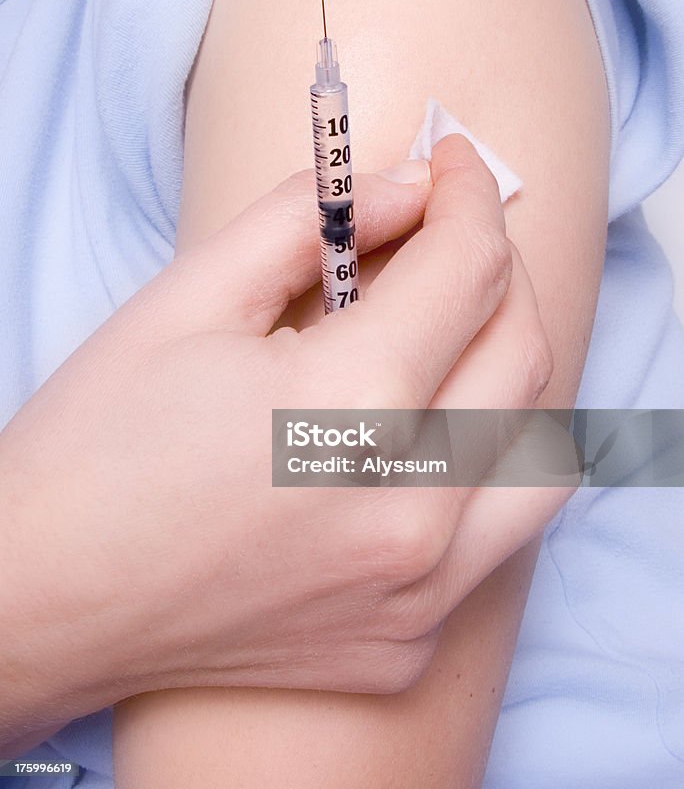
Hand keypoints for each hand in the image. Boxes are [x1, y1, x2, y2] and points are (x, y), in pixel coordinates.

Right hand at [0, 135, 562, 750]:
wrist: (45, 598)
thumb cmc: (96, 444)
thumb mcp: (190, 298)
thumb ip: (310, 220)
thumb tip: (405, 188)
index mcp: (350, 410)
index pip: (468, 270)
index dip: (470, 195)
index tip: (451, 165)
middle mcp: (408, 512)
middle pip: (521, 351)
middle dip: (497, 266)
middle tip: (450, 232)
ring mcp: (416, 593)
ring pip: (537, 453)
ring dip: (508, 370)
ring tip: (451, 333)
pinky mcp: (404, 644)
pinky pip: (489, 537)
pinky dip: (474, 465)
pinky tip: (413, 437)